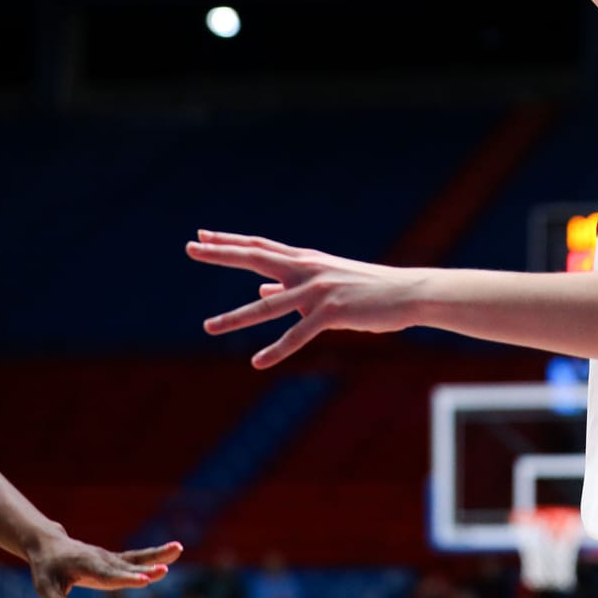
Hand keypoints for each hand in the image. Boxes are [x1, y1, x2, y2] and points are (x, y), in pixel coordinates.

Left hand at [28, 534, 182, 597]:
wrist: (50, 545)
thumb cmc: (46, 569)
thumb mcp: (45, 588)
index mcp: (86, 566)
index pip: (108, 575)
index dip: (126, 579)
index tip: (144, 580)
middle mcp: (102, 559)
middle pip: (127, 566)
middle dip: (146, 569)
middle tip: (165, 570)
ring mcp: (111, 558)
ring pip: (137, 557)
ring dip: (158, 554)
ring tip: (179, 548)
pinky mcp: (115, 559)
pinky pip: (138, 557)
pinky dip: (156, 554)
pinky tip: (174, 551)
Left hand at [187, 231, 424, 367]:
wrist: (408, 293)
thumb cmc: (369, 288)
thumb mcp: (328, 280)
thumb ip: (291, 285)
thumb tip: (261, 290)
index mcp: (305, 261)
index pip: (259, 247)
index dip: (229, 241)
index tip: (201, 235)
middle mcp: (307, 270)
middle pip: (256, 259)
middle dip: (221, 253)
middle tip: (190, 247)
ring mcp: (318, 290)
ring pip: (268, 306)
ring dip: (236, 318)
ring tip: (208, 327)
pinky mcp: (332, 312)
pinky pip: (298, 335)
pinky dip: (276, 350)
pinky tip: (258, 362)